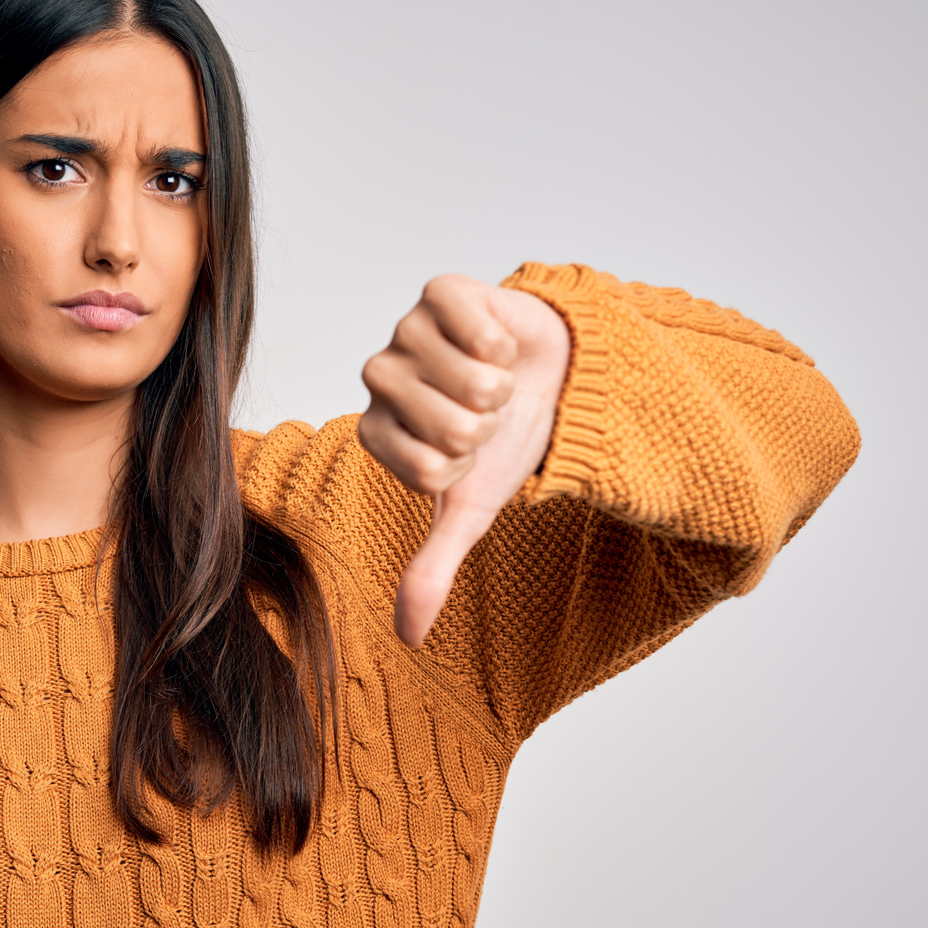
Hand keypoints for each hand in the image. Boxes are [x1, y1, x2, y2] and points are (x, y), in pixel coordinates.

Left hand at [357, 275, 571, 647]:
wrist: (551, 379)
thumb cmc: (502, 444)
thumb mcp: (470, 509)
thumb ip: (432, 566)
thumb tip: (407, 636)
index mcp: (376, 432)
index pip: (427, 469)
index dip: (468, 465)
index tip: (469, 452)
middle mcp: (379, 379)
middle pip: (448, 426)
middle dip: (488, 427)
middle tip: (486, 412)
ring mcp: (406, 330)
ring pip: (464, 377)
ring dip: (500, 385)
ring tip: (494, 378)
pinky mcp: (440, 292)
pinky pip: (470, 323)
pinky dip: (501, 339)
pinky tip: (498, 342)